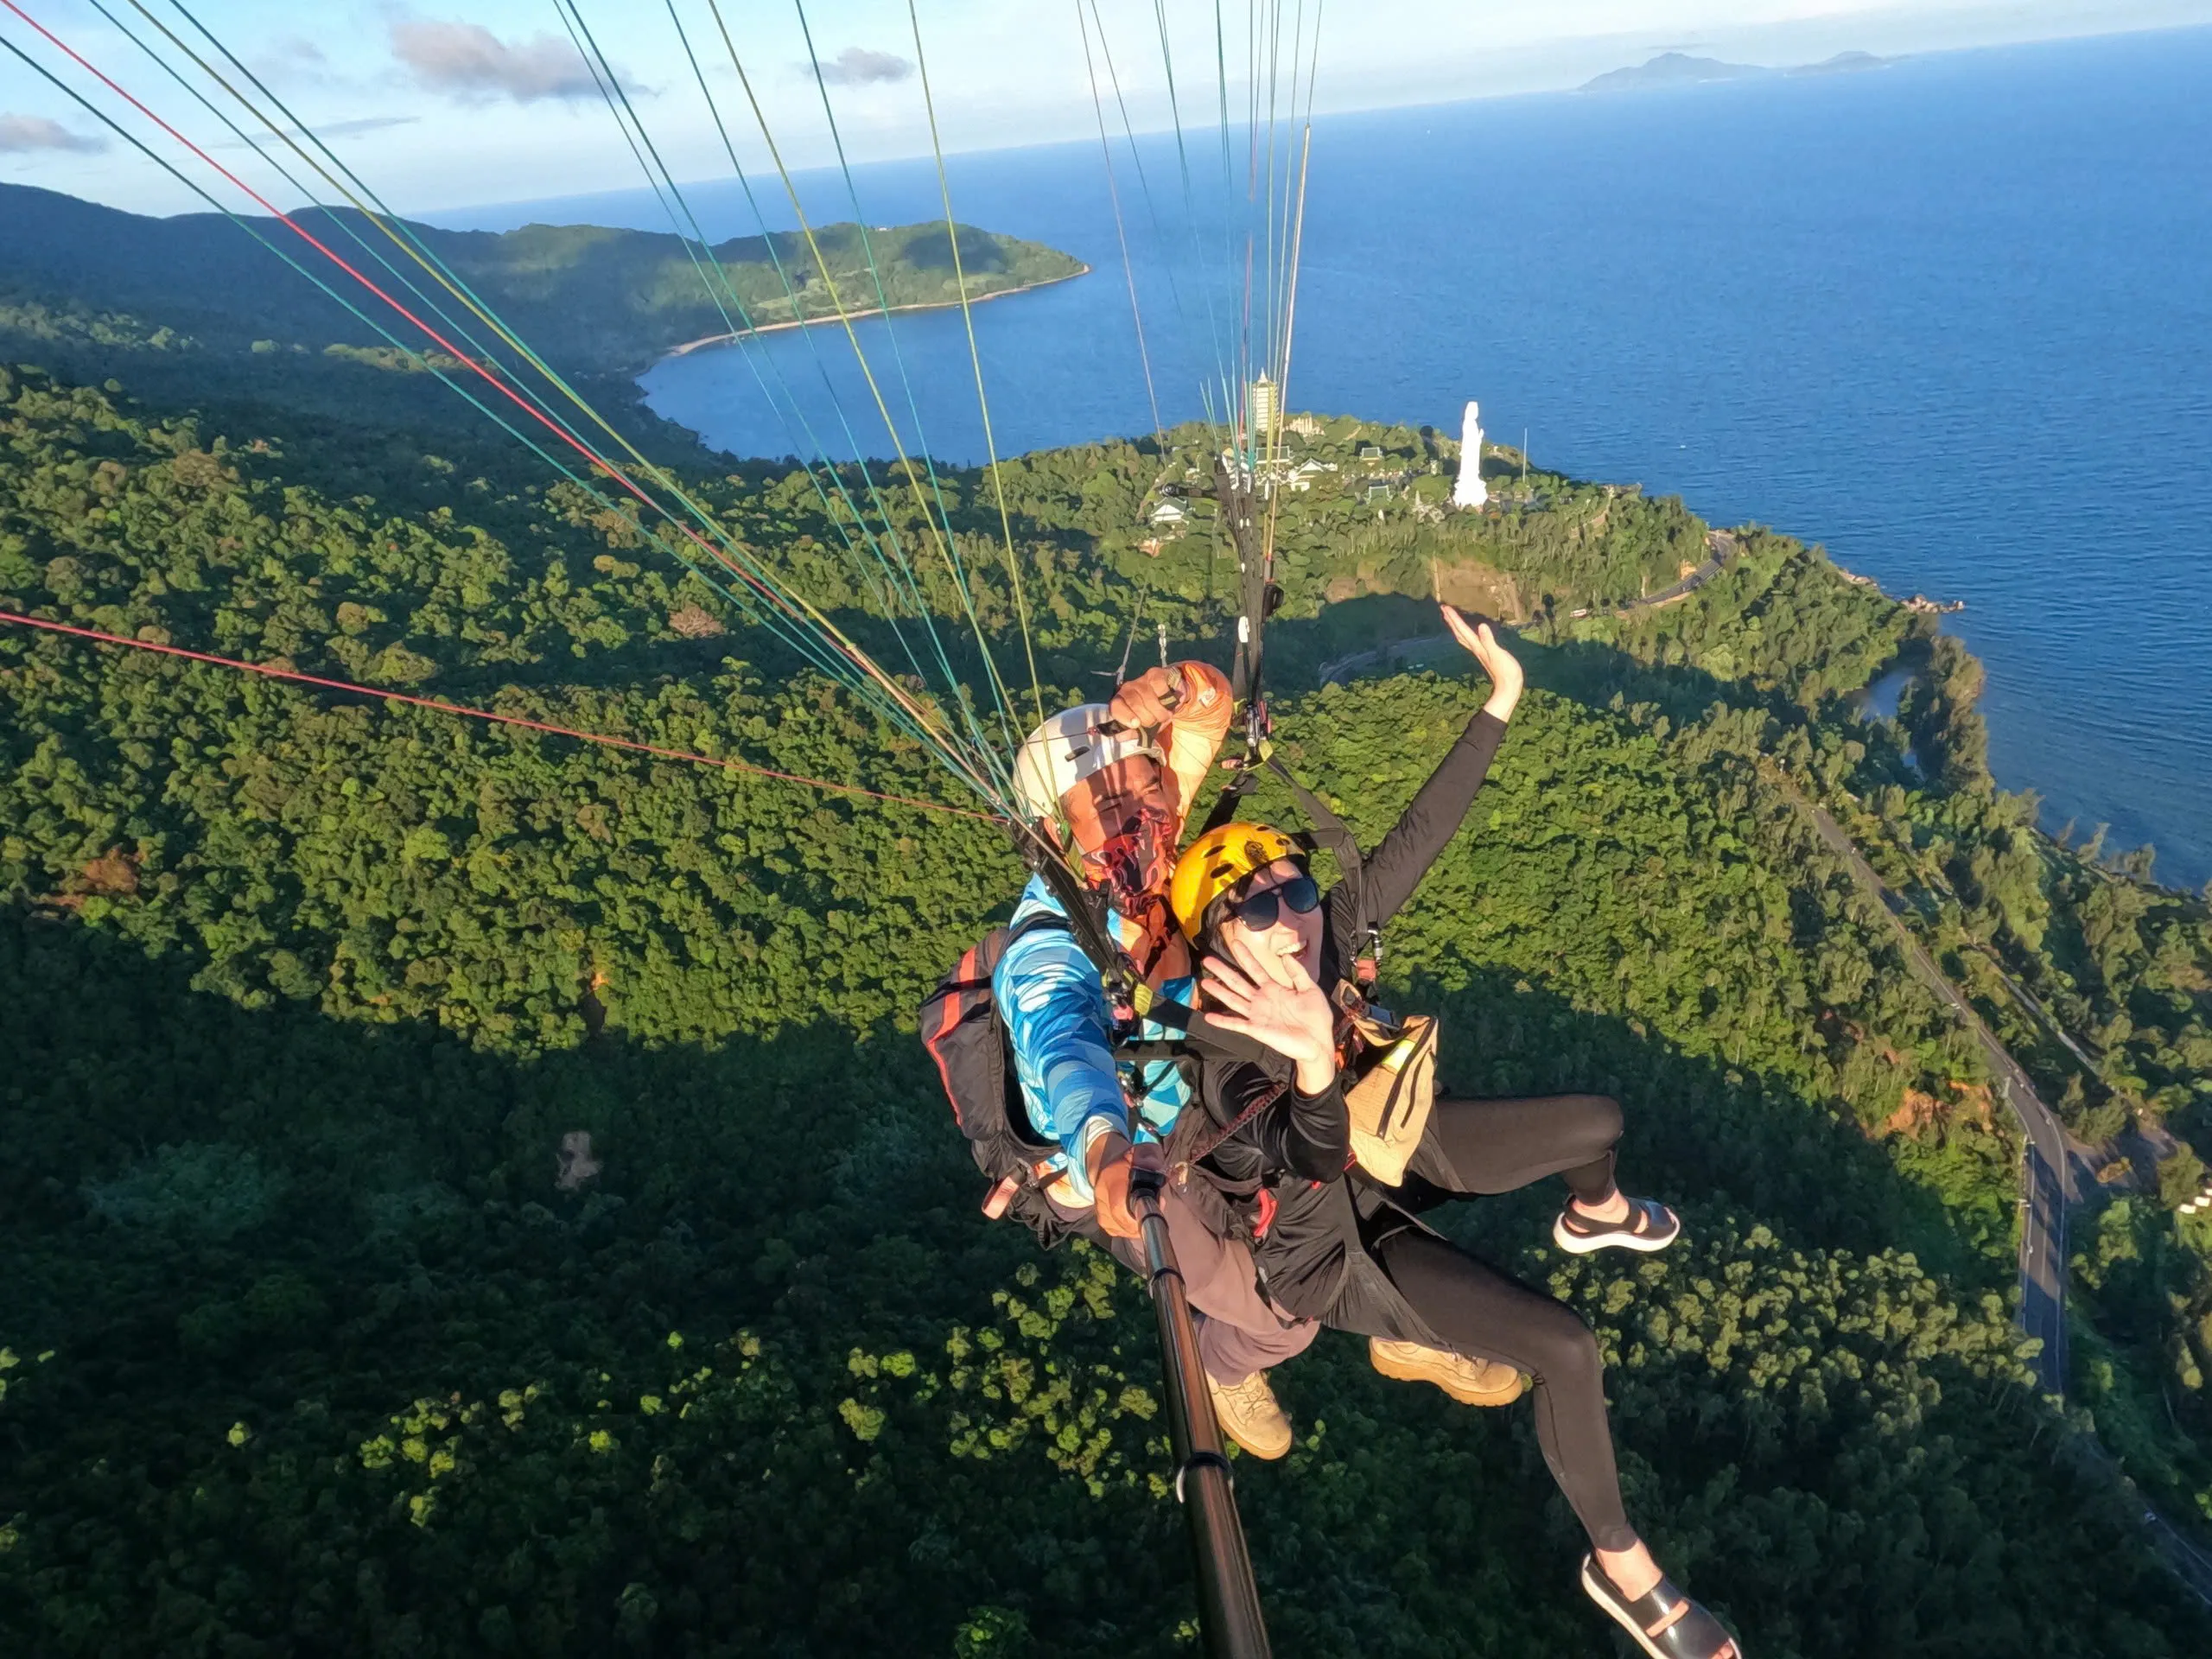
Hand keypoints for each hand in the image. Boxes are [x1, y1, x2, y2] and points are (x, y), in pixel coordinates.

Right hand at [1087, 1133, 1166, 1239]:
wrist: (1108, 1163)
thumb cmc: (1132, 1160)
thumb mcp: (1145, 1151)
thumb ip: (1149, 1157)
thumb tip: (1154, 1169)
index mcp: (1110, 1177)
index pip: (1119, 1205)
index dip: (1139, 1213)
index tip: (1159, 1203)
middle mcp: (1100, 1195)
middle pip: (1120, 1220)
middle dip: (1142, 1221)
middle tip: (1158, 1208)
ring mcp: (1099, 1209)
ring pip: (1119, 1229)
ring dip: (1137, 1226)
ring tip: (1148, 1211)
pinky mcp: (1102, 1219)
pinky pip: (1117, 1231)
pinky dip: (1130, 1229)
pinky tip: (1139, 1219)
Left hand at [1107, 665, 1185, 734]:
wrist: (1173, 694)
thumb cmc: (1155, 712)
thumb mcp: (1145, 726)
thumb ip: (1133, 732)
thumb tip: (1120, 737)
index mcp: (1121, 701)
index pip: (1115, 706)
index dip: (1125, 716)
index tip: (1136, 724)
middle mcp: (1128, 688)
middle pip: (1135, 704)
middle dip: (1148, 718)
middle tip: (1156, 721)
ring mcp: (1141, 680)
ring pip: (1149, 699)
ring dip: (1160, 712)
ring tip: (1165, 715)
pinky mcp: (1155, 674)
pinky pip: (1161, 688)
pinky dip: (1167, 698)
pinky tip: (1170, 700)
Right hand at [1201, 930, 1337, 1093]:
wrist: (1318, 1043)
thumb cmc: (1316, 1017)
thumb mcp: (1310, 989)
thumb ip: (1297, 973)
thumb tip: (1285, 956)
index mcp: (1274, 988)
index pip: (1255, 969)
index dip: (1245, 957)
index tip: (1234, 943)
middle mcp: (1261, 999)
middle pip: (1238, 982)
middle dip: (1223, 970)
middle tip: (1208, 959)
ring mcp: (1257, 1014)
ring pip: (1233, 999)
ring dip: (1219, 991)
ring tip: (1204, 981)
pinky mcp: (1256, 1029)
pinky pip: (1236, 1024)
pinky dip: (1222, 1021)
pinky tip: (1208, 1016)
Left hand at [1442, 604, 1522, 720]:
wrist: (1508, 687)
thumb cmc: (1506, 671)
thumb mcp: (1498, 654)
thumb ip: (1489, 641)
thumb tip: (1481, 626)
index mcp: (1477, 647)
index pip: (1463, 630)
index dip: (1454, 618)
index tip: (1445, 607)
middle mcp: (1476, 649)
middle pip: (1459, 633)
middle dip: (1451, 621)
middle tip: (1443, 609)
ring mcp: (1479, 653)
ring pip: (1463, 638)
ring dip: (1456, 627)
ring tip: (1450, 618)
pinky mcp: (1484, 655)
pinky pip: (1470, 641)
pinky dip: (1465, 634)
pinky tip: (1468, 634)